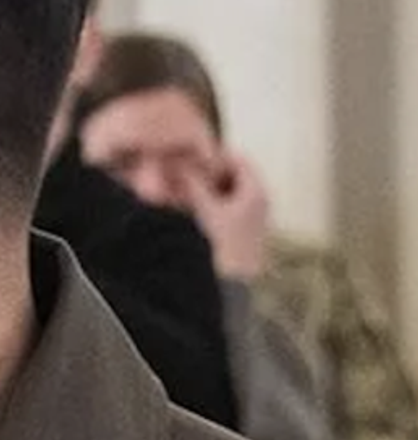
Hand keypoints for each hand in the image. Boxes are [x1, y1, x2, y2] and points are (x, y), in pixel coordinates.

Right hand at [183, 148, 269, 280]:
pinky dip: (211, 204)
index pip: (238, 158)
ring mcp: (253, 218)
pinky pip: (227, 208)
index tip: (192, 156)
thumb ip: (192, 183)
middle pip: (234, 175)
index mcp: (256, 193)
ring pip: (228, 191)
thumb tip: (179, 163)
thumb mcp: (204, 209)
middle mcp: (259, 203)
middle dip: (209, 172)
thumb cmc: (224, 247)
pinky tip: (192, 211)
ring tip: (184, 192)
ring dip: (207, 189)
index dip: (215, 155)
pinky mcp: (243, 231)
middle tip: (185, 172)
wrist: (235, 285)